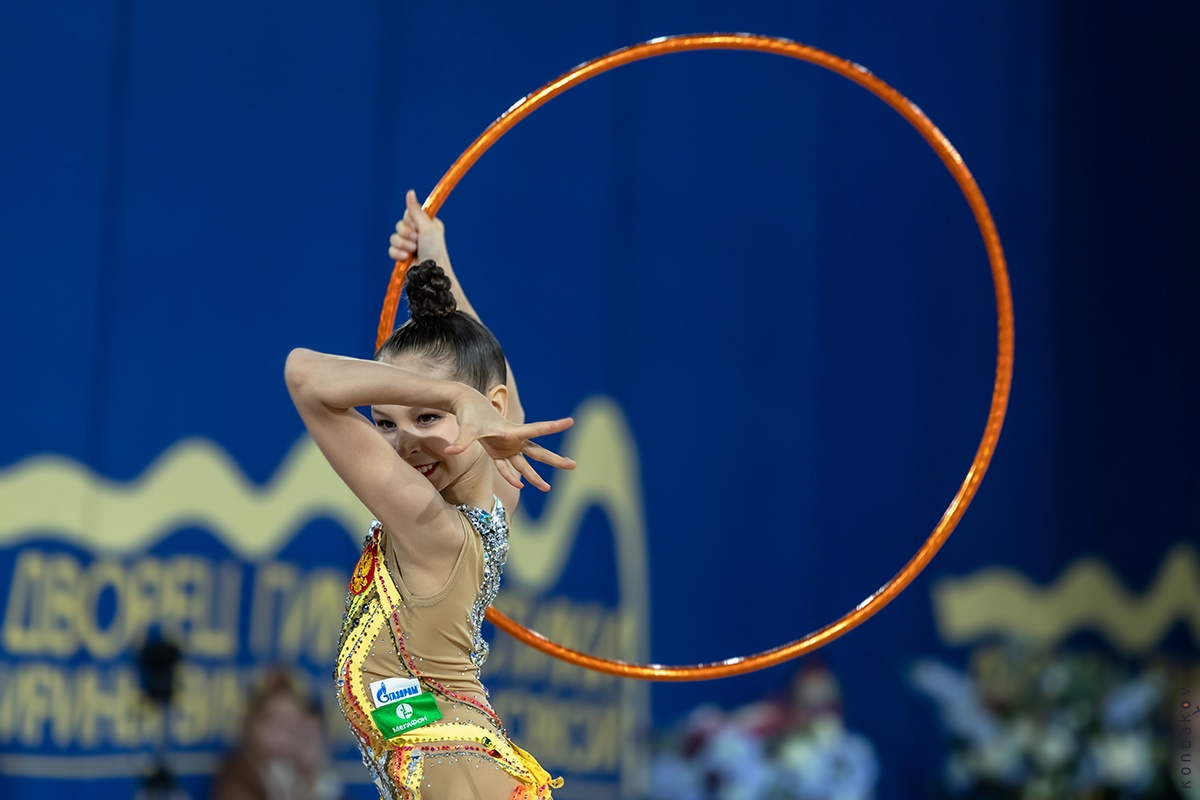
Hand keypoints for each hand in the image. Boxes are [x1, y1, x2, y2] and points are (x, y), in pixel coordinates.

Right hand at [389, 189, 447, 263]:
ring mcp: (410, 245)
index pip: (408, 214)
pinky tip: (406, 257)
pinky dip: (397, 253)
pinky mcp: (403, 256)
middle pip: (399, 225)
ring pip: (394, 237)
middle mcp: (418, 233)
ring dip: (403, 244)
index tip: (417, 227)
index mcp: (426, 224)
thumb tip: (410, 192)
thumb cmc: (434, 250)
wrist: (431, 274)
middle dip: (406, 233)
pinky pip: (391, 249)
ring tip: (413, 251)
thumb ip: (415, 211)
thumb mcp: (426, 227)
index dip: (409, 221)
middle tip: (416, 241)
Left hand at [445, 394, 574, 491]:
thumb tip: (450, 451)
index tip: (571, 421)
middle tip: (573, 465)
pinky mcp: (498, 452)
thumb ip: (462, 441)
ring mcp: (507, 447)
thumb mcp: (466, 428)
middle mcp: (513, 440)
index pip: (537, 430)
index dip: (553, 426)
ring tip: (548, 488)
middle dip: (555, 460)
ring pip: (525, 464)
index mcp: (512, 431)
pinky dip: (511, 476)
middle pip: (538, 452)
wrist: (467, 406)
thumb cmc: (469, 415)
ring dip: (535, 477)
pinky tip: (520, 487)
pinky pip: (506, 467)